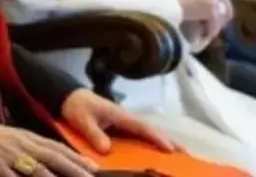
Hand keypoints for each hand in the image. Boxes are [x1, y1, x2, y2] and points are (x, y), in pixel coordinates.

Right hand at [0, 120, 96, 176]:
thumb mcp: (15, 139)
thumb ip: (34, 148)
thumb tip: (54, 159)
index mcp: (28, 138)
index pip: (57, 148)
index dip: (76, 158)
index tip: (93, 167)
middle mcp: (23, 145)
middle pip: (53, 157)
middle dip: (74, 168)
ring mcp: (10, 155)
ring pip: (37, 169)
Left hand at [60, 89, 175, 153]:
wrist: (68, 97)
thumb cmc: (77, 107)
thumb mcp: (82, 120)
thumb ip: (94, 134)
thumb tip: (107, 150)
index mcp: (120, 115)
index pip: (143, 127)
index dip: (157, 138)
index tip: (170, 149)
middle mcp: (126, 119)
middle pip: (152, 130)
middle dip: (169, 141)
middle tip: (186, 156)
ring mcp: (124, 123)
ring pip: (148, 134)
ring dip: (163, 143)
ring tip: (179, 157)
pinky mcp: (120, 128)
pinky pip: (139, 137)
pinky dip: (150, 144)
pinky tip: (155, 155)